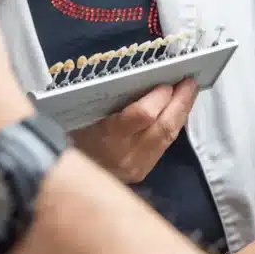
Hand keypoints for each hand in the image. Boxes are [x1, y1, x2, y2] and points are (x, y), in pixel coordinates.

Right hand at [71, 79, 197, 183]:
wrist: (64, 176)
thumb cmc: (73, 135)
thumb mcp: (84, 114)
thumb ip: (110, 99)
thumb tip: (143, 77)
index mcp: (107, 136)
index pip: (142, 115)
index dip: (159, 97)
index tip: (166, 81)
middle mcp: (126, 155)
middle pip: (163, 127)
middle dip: (181, 102)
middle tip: (190, 81)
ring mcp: (137, 166)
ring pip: (169, 136)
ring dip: (182, 112)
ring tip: (189, 92)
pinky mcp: (143, 171)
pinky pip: (164, 144)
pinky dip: (173, 124)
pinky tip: (177, 110)